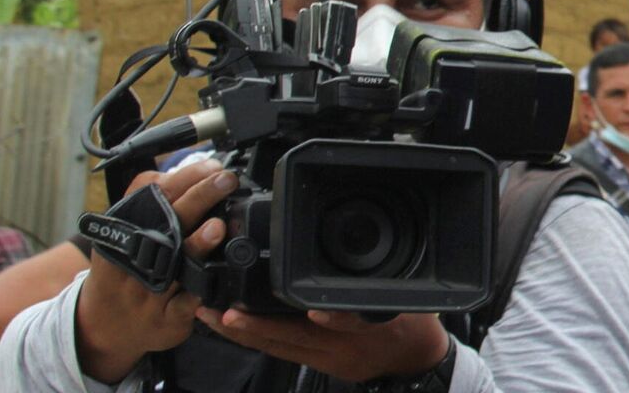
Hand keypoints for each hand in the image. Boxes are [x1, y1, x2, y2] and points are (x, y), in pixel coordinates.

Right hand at [75, 161, 235, 382]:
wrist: (102, 325)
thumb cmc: (123, 269)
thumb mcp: (123, 232)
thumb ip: (154, 202)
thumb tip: (196, 170)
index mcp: (121, 231)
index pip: (148, 194)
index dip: (183, 177)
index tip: (211, 165)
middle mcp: (132, 259)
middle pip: (166, 222)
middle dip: (198, 197)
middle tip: (225, 179)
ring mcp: (148, 291)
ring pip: (176, 264)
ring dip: (197, 244)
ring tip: (215, 226)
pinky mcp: (165, 318)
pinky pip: (187, 302)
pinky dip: (203, 288)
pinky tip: (216, 274)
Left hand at [195, 309, 448, 382]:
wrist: (416, 362)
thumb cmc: (412, 325)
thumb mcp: (408, 301)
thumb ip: (379, 288)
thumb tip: (362, 265)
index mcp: (369, 329)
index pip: (347, 322)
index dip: (326, 317)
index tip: (307, 310)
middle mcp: (343, 347)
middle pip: (294, 339)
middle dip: (256, 327)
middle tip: (222, 313)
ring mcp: (327, 358)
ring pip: (279, 347)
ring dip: (244, 334)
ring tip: (211, 318)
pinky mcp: (319, 363)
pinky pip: (281, 352)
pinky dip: (256, 339)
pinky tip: (232, 328)